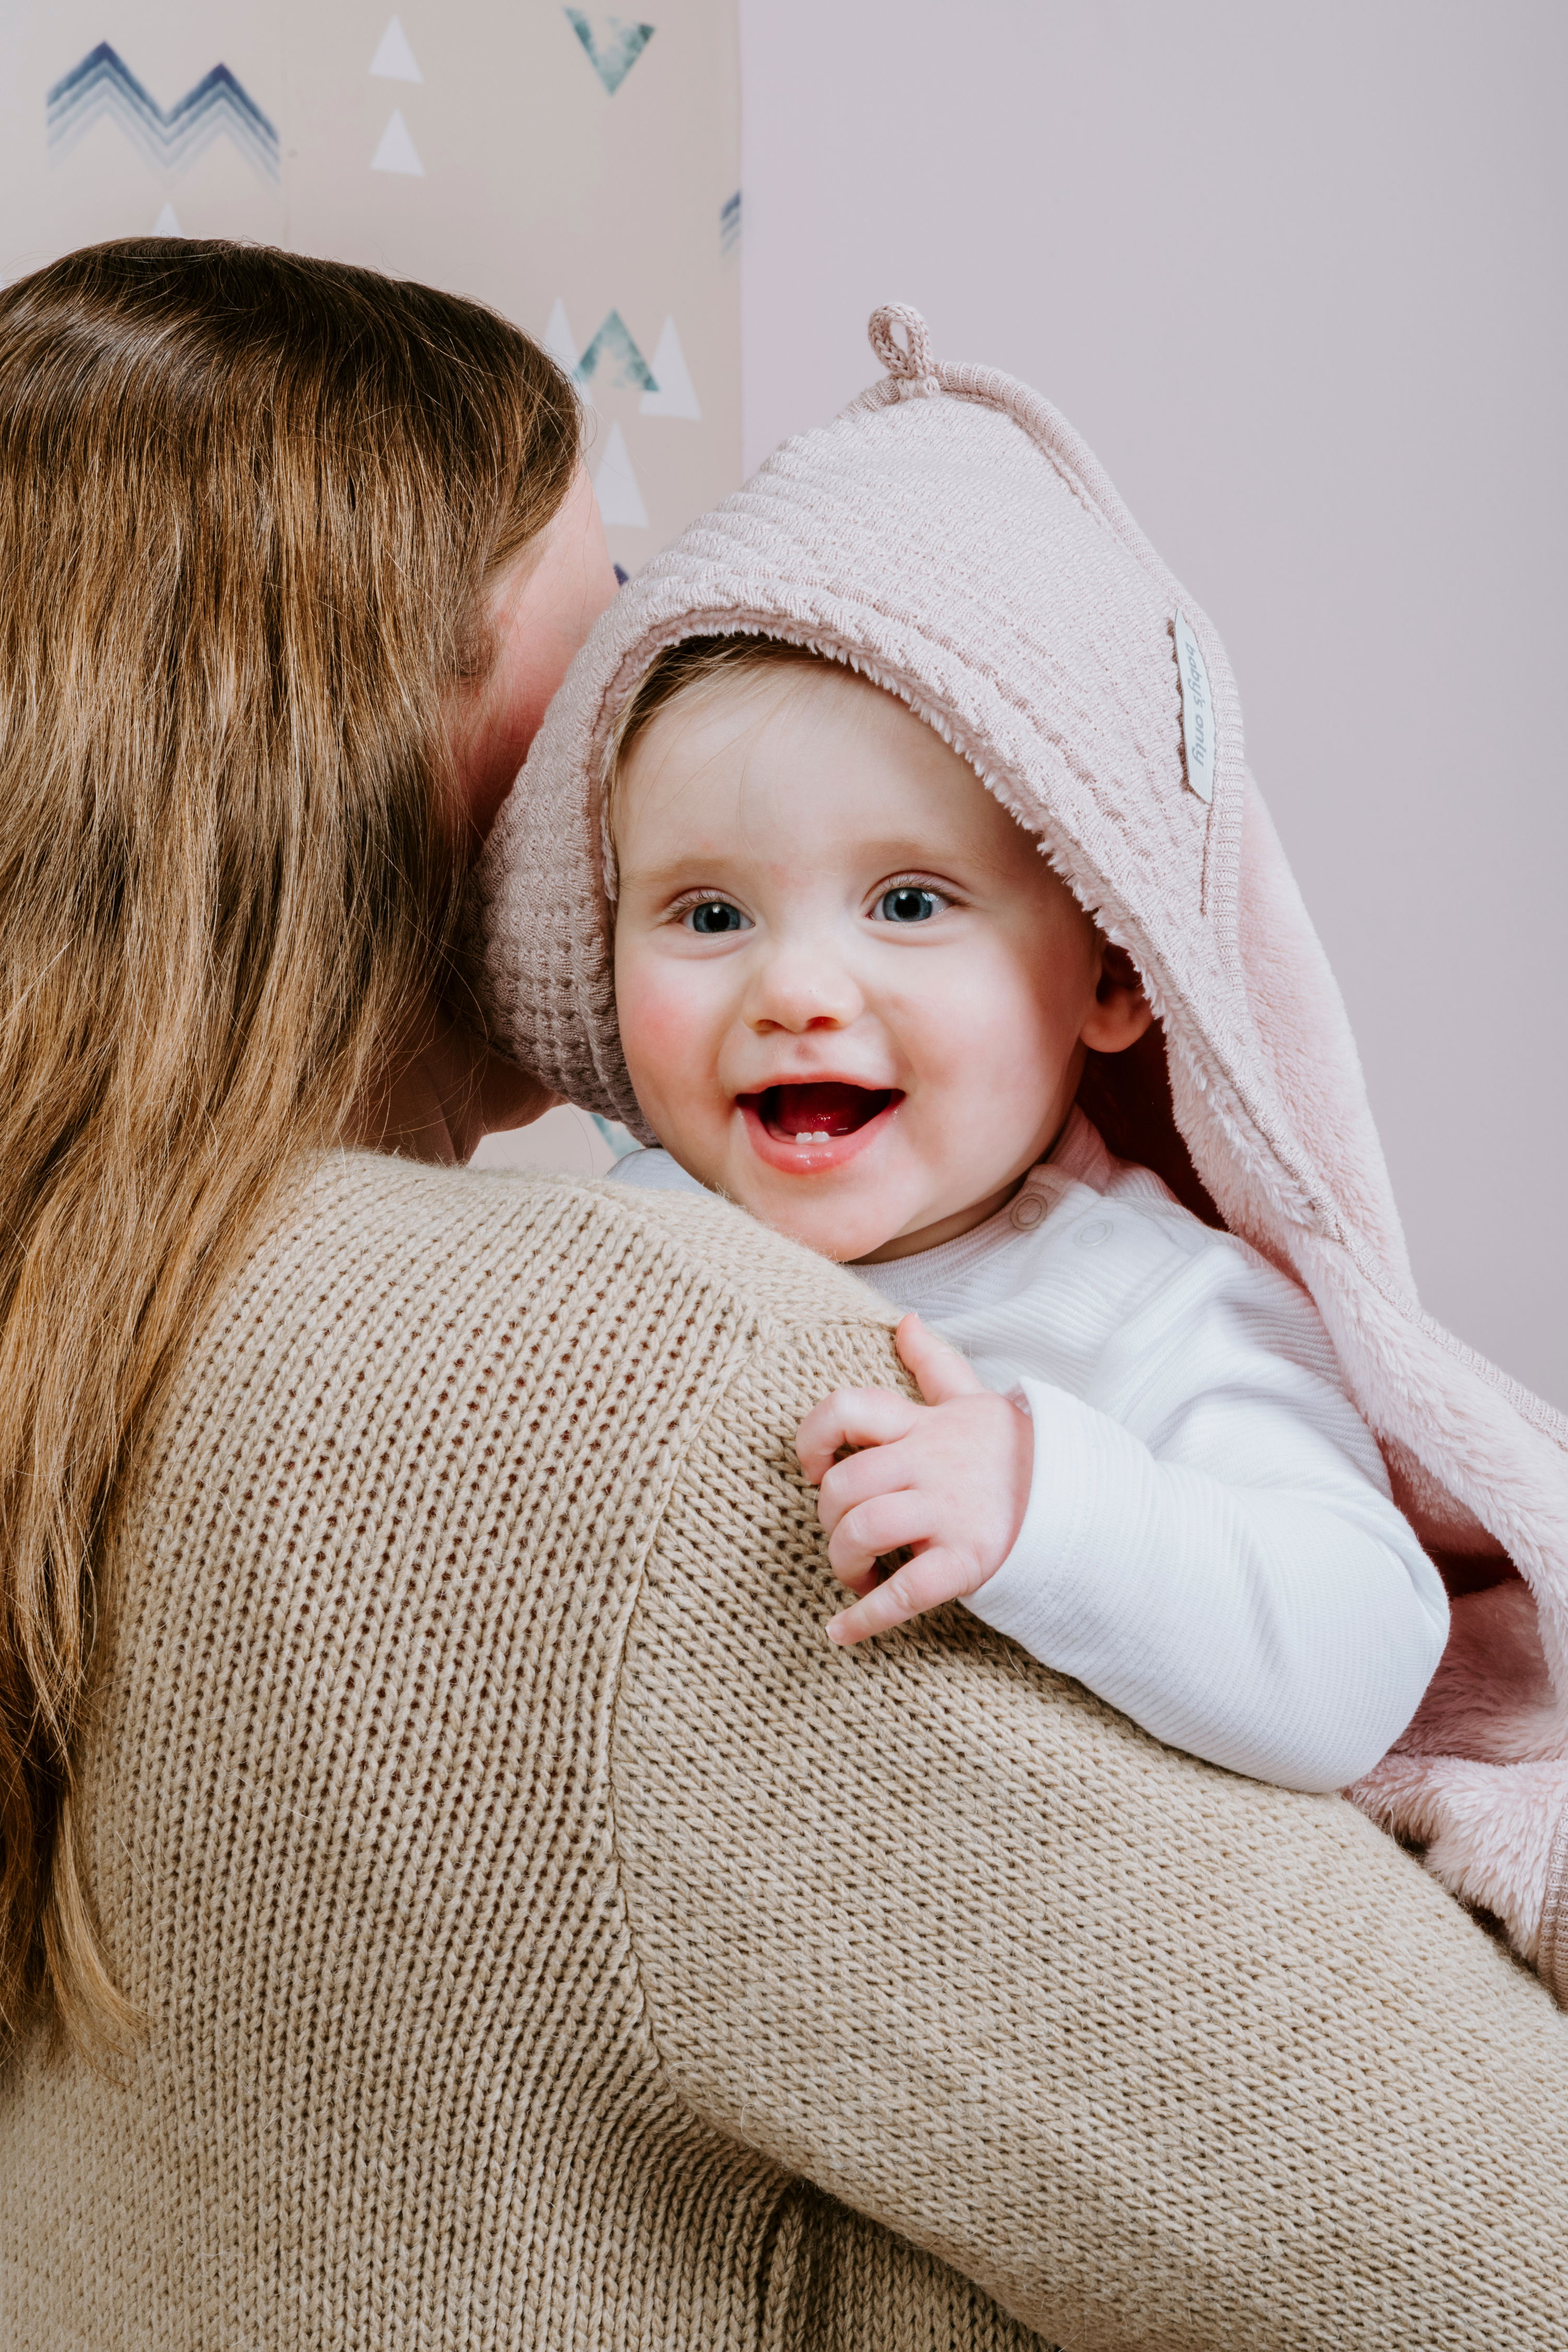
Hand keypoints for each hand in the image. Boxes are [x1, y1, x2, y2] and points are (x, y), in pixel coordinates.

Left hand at [795, 1313, 1032, 1645]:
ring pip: (863, 1530)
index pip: (848, 1408)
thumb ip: (935, 1364)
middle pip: (844, 1484)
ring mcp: (950, 1514)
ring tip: (856, 1573)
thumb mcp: (977, 1402)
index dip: (813, 1436)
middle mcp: (932, 1465)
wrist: (1087, 1503)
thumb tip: (904, 1320)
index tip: (811, 1467)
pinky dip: (864, 1618)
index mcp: (927, 1426)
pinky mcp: (968, 1561)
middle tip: (845, 1535)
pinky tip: (841, 1631)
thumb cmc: (1018, 1456)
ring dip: (842, 1561)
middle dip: (827, 1518)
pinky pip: (903, 1591)